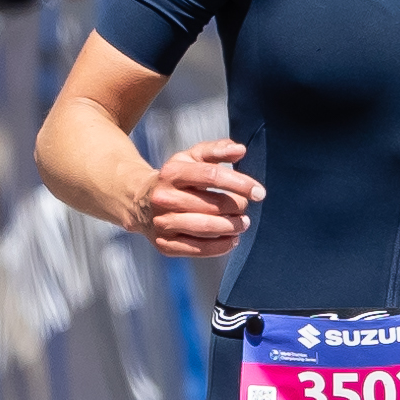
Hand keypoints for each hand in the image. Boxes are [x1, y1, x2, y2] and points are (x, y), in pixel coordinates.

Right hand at [128, 135, 262, 261]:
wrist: (140, 201)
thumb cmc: (175, 178)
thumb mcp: (191, 157)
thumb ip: (217, 150)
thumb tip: (240, 150)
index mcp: (172, 172)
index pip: (212, 176)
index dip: (240, 184)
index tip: (259, 192)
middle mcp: (164, 198)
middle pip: (212, 206)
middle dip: (237, 208)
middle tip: (245, 208)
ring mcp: (162, 223)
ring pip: (206, 228)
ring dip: (232, 228)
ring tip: (242, 224)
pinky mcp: (164, 244)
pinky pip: (198, 249)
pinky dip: (220, 246)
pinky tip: (231, 239)